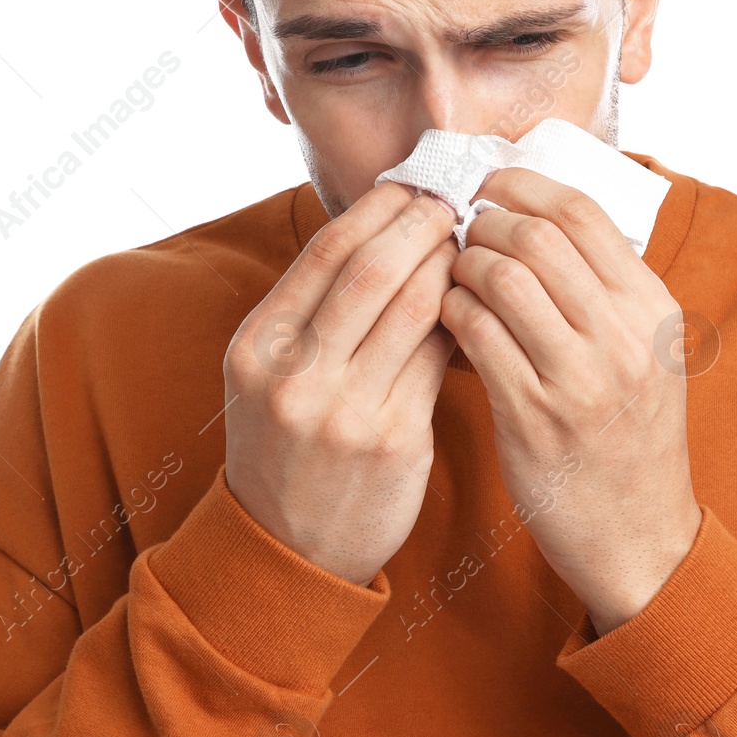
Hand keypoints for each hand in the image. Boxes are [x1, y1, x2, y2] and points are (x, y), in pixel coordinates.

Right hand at [222, 182, 460, 586]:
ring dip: (450, 265)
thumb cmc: (286, 447)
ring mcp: (342, 410)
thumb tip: (382, 232)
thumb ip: (310, 312)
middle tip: (455, 202)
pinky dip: (462, 319)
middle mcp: (294, 374)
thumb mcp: (269, 376)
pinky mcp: (392, 440)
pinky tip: (478, 301)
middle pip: (371, 270)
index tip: (411, 187)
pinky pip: (438, 359)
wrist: (286, 550)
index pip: (324, 252)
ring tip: (472, 244)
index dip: (376, 210)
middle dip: (421, 225)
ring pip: (413, 308)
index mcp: (257, 346)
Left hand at [439, 167, 701, 635]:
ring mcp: (579, 378)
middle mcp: (623, 337)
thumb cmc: (629, 435)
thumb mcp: (646, 352)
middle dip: (483, 223)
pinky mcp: (533, 417)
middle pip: (535, 236)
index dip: (523, 187)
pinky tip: (448, 317)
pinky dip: (451, 312)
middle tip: (459, 231)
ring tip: (452, 275)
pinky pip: (476, 334)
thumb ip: (605, 288)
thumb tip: (539, 213)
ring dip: (460, 266)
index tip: (489, 187)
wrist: (639, 537)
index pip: (582, 212)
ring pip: (500, 279)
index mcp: (652, 308)